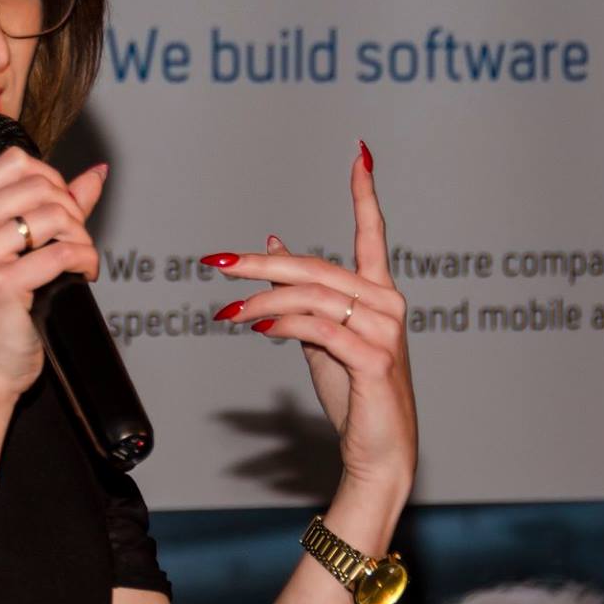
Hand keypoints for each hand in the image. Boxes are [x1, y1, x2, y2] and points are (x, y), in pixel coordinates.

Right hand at [0, 148, 106, 398]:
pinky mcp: (0, 284)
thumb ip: (51, 205)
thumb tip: (95, 174)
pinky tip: (81, 274)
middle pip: (38, 185)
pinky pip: (61, 253)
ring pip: (54, 216)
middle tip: (75, 239)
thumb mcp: (9, 246)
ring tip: (79, 258)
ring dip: (81, 238)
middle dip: (70, 210)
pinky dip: (84, 261)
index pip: (15, 162)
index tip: (62, 209)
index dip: (51, 180)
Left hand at [207, 145, 416, 502]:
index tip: (361, 155)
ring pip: (312, 298)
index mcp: (378, 293)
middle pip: (316, 268)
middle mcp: (387, 303)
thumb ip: (301, 291)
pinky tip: (257, 329)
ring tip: (226, 314)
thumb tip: (271, 243)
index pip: (374, 233)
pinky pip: (319, 330)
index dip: (366, 193)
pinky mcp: (374, 358)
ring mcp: (385, 330)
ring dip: (261, 303)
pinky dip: (283, 325)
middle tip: (216, 263)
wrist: (378, 449)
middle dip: (261, 264)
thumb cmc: (354, 391)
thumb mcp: (320, 334)